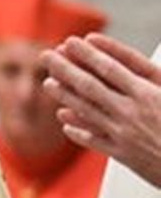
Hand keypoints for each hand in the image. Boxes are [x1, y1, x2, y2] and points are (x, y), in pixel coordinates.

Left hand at [43, 33, 160, 187]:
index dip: (89, 54)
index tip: (73, 42)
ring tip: (49, 83)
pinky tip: (65, 120)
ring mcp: (126, 134)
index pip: (111, 68)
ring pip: (87, 110)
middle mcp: (133, 112)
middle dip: (66, 69)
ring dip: (65, 95)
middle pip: (91, 86)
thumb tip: (131, 68)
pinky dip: (78, 129)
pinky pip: (94, 140)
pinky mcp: (125, 154)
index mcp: (150, 93)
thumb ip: (153, 78)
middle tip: (46, 55)